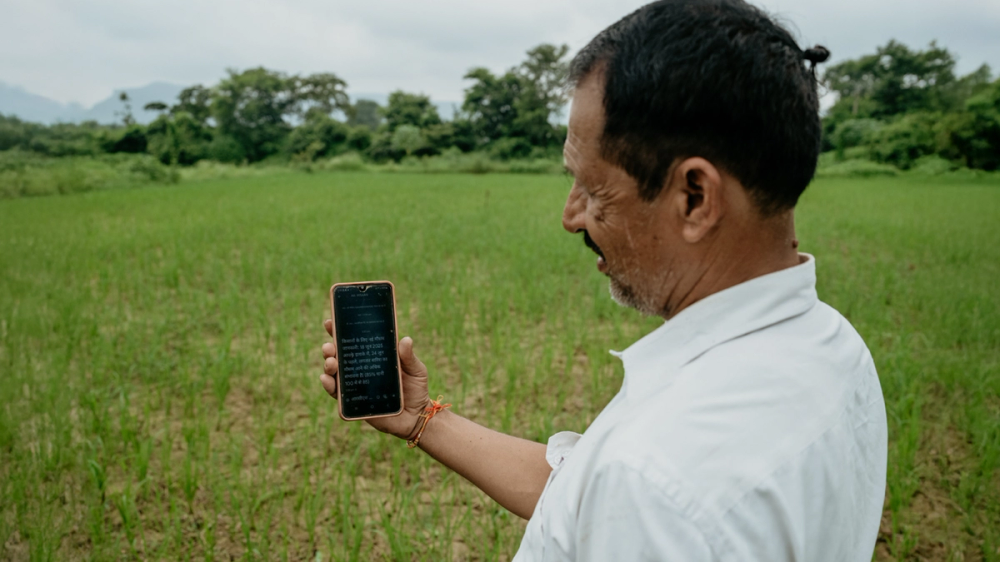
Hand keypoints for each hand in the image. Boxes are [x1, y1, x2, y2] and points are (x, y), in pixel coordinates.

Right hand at [321, 319, 431, 439]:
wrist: (417, 416)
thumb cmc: (416, 389)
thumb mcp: (416, 370)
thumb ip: (409, 357)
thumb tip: (405, 339)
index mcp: (372, 357)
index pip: (353, 342)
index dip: (339, 332)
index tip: (330, 322)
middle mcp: (360, 371)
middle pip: (338, 357)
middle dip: (330, 349)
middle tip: (329, 346)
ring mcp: (356, 387)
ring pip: (334, 375)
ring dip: (328, 366)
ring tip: (331, 362)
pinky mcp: (354, 405)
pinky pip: (338, 397)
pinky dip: (330, 387)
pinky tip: (327, 380)